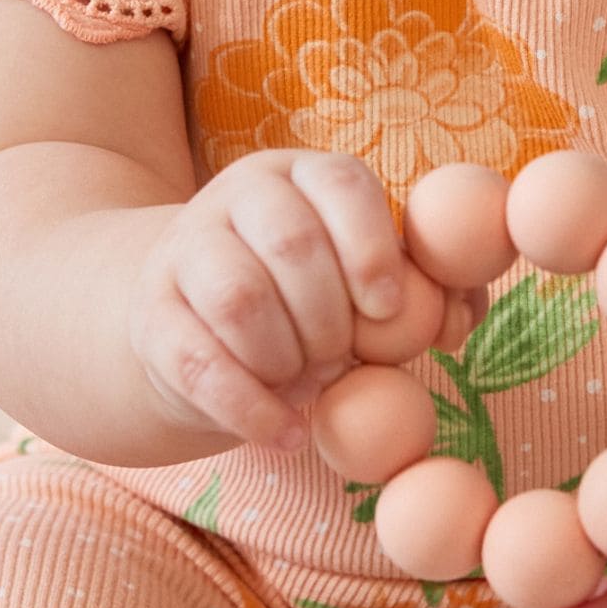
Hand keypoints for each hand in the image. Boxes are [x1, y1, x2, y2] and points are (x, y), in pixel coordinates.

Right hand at [128, 149, 436, 454]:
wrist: (193, 321)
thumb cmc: (307, 299)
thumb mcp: (363, 281)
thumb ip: (425, 292)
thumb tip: (455, 322)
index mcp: (299, 174)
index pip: (339, 181)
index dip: (372, 245)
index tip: (387, 309)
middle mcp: (235, 198)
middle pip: (292, 241)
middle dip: (331, 317)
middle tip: (344, 358)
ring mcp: (184, 251)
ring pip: (240, 297)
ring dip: (288, 357)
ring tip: (308, 383)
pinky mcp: (151, 316)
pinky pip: (199, 363)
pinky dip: (251, 409)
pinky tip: (285, 433)